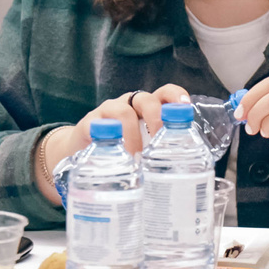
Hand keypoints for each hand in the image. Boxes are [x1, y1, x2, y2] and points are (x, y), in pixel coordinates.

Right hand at [36, 83, 192, 197]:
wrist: (79, 152)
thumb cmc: (119, 151)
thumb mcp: (141, 148)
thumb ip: (159, 153)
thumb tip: (189, 174)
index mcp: (146, 110)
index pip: (164, 94)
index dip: (176, 96)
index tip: (185, 106)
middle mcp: (129, 105)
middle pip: (146, 100)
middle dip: (156, 118)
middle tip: (159, 142)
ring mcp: (107, 113)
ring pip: (122, 111)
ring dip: (132, 134)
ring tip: (136, 157)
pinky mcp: (88, 124)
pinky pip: (97, 126)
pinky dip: (107, 138)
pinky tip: (113, 154)